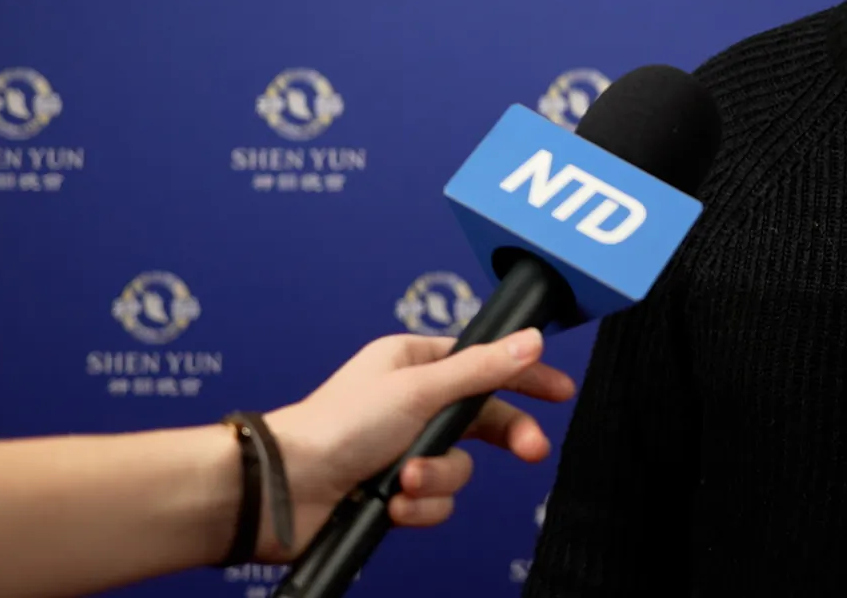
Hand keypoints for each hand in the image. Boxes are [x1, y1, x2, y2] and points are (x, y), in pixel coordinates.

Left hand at [262, 329, 574, 556]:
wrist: (287, 489)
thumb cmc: (336, 426)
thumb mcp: (418, 389)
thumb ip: (480, 369)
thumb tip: (530, 341)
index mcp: (412, 364)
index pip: (483, 364)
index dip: (523, 376)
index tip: (559, 390)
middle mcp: (410, 404)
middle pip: (481, 420)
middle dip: (502, 438)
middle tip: (532, 451)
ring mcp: (403, 449)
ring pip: (459, 466)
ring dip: (437, 477)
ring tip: (405, 479)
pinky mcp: (394, 491)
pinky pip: (436, 500)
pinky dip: (417, 505)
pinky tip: (392, 503)